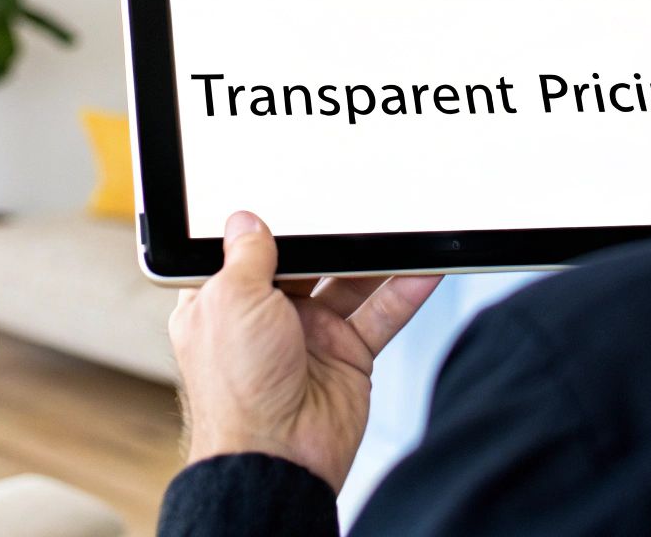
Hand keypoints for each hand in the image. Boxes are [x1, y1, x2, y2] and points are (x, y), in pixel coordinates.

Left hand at [169, 211, 441, 491]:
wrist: (276, 456)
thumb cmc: (237, 388)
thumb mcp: (230, 300)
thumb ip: (246, 254)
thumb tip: (246, 220)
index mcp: (225, 301)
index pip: (248, 251)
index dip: (270, 226)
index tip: (293, 195)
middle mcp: (268, 317)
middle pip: (308, 262)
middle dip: (332, 238)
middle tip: (358, 203)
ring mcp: (311, 336)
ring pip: (351, 283)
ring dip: (377, 258)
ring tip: (401, 226)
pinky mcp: (347, 356)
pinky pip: (381, 314)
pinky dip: (405, 291)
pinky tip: (425, 267)